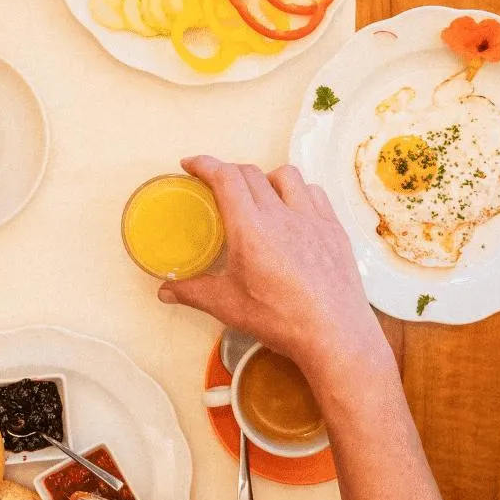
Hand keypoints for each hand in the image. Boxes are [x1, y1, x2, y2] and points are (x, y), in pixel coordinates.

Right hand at [159, 156, 386, 381]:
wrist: (335, 335)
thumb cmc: (280, 319)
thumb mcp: (228, 306)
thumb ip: (193, 292)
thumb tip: (165, 292)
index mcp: (251, 228)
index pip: (225, 178)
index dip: (205, 164)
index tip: (191, 164)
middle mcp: (282, 214)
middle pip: (251, 173)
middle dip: (229, 172)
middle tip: (217, 186)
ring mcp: (312, 219)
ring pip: (287, 175)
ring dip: (267, 177)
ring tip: (260, 196)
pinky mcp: (334, 230)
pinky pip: (315, 193)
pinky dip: (299, 192)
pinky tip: (294, 211)